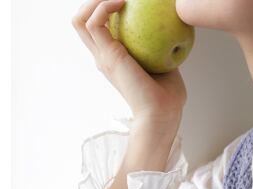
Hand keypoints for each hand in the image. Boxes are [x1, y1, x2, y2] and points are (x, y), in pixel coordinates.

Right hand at [72, 0, 186, 125]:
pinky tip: (122, 2)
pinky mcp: (108, 55)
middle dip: (95, 2)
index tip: (125, 2)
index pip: (98, 30)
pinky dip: (104, 6)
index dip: (104, 11)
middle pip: (82, 21)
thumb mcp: (164, 67)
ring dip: (96, 1)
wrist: (163, 114)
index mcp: (114, 61)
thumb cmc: (168, 98)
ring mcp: (103, 57)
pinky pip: (95, 22)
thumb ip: (160, 52)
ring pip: (81, 19)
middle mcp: (104, 58)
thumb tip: (171, 37)